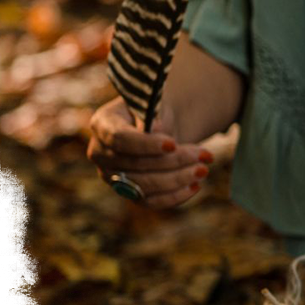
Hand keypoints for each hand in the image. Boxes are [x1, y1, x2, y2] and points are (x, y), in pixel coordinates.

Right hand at [87, 97, 212, 207]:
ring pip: (145, 185)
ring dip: (178, 179)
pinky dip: (175, 196)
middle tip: (204, 155)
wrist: (156, 125)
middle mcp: (101, 154)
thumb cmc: (153, 111)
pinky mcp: (128, 192)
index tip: (173, 144)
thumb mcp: (153, 104)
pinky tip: (195, 186)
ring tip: (203, 169)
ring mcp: (112, 177)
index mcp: (102, 124)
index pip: (120, 139)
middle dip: (174, 161)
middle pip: (136, 164)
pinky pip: (151, 201)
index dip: (146, 145)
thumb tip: (158, 130)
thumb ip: (153, 115)